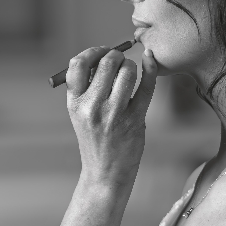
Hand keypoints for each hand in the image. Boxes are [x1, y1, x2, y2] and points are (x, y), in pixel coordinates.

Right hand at [66, 47, 156, 188]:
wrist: (105, 173)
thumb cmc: (95, 140)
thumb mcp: (80, 114)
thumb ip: (86, 87)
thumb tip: (104, 56)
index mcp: (75, 103)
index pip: (78, 64)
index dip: (92, 52)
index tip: (100, 53)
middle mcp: (92, 107)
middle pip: (107, 63)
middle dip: (115, 56)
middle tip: (119, 61)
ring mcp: (115, 113)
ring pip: (128, 71)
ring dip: (131, 66)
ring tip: (129, 73)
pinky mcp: (135, 119)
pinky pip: (146, 86)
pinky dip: (150, 69)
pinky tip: (150, 60)